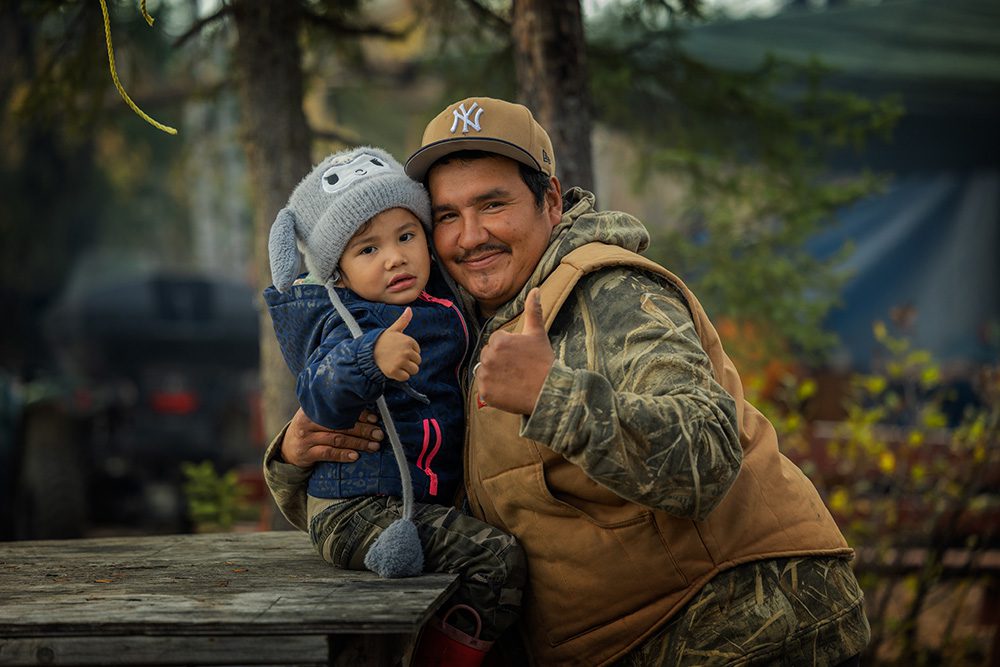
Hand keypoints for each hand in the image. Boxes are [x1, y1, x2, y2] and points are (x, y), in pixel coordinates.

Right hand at [280, 408, 382, 465]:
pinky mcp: (306, 453)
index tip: (375, 419)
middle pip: (341, 424)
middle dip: (363, 430)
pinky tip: (355, 456)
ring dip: (358, 443)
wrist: (287, 449)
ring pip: (337, 439)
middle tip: (379, 434)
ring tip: (374, 446)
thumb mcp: (317, 417)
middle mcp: (309, 421)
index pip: (340, 409)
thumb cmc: (310, 429)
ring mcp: (306, 437)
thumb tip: (367, 411)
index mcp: (314, 408)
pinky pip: (327, 453)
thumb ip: (335, 412)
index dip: (359, 414)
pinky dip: (342, 455)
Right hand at [374, 307, 421, 380]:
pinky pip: (405, 378)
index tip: (399, 350)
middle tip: (397, 358)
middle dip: (409, 361)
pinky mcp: (395, 372)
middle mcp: (406, 351)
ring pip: (414, 370)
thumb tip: (409, 309)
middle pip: (417, 362)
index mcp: (409, 341)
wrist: (368, 353)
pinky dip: (400, 376)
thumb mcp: (393, 330)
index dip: (409, 352)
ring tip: (396, 364)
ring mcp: (400, 362)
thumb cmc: (382, 341)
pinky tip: (393, 369)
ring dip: (406, 369)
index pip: (418, 351)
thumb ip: (403, 321)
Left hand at [477, 288, 553, 414]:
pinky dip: (493, 390)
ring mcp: (486, 375)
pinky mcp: (485, 393)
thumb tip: (535, 289)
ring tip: (513, 378)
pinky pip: (484, 388)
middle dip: (499, 360)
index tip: (520, 356)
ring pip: (484, 370)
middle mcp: (488, 356)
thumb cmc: (543, 361)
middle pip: (488, 355)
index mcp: (498, 340)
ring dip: (495, 374)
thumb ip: (533, 310)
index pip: (495, 341)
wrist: (548, 392)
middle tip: (517, 368)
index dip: (508, 348)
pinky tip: (508, 389)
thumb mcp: (538, 334)